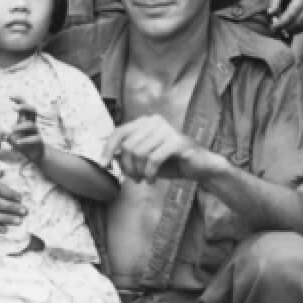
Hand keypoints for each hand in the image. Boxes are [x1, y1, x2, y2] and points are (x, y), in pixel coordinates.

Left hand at [8, 102, 44, 162]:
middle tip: (13, 108)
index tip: (9, 96)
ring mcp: (36, 132)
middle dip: (24, 106)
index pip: (24, 105)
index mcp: (25, 120)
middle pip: (33, 109)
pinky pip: (35, 138)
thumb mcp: (12, 136)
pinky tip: (18, 143)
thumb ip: (6, 132)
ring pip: (32, 125)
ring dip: (20, 127)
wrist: (35, 155)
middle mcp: (32, 123)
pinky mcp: (39, 141)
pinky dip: (25, 140)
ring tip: (12, 131)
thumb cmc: (22, 143)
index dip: (19, 99)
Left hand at [103, 114, 221, 182]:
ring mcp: (167, 130)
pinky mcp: (177, 142)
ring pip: (139, 153)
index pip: (118, 133)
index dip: (108, 150)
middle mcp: (154, 121)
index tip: (104, 166)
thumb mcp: (144, 159)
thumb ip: (128, 155)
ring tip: (144, 179)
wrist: (199, 167)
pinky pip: (154, 159)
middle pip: (128, 145)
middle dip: (128, 167)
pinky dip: (149, 173)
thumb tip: (109, 157)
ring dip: (139, 172)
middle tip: (134, 179)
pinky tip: (152, 180)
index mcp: (144, 122)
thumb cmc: (170, 162)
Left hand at [269, 0, 302, 34]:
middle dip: (286, 28)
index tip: (272, 27)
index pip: (292, 14)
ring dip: (294, 30)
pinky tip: (292, 26)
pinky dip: (301, 26)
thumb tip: (271, 14)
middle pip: (300, 22)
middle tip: (275, 29)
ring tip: (282, 29)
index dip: (281, 23)